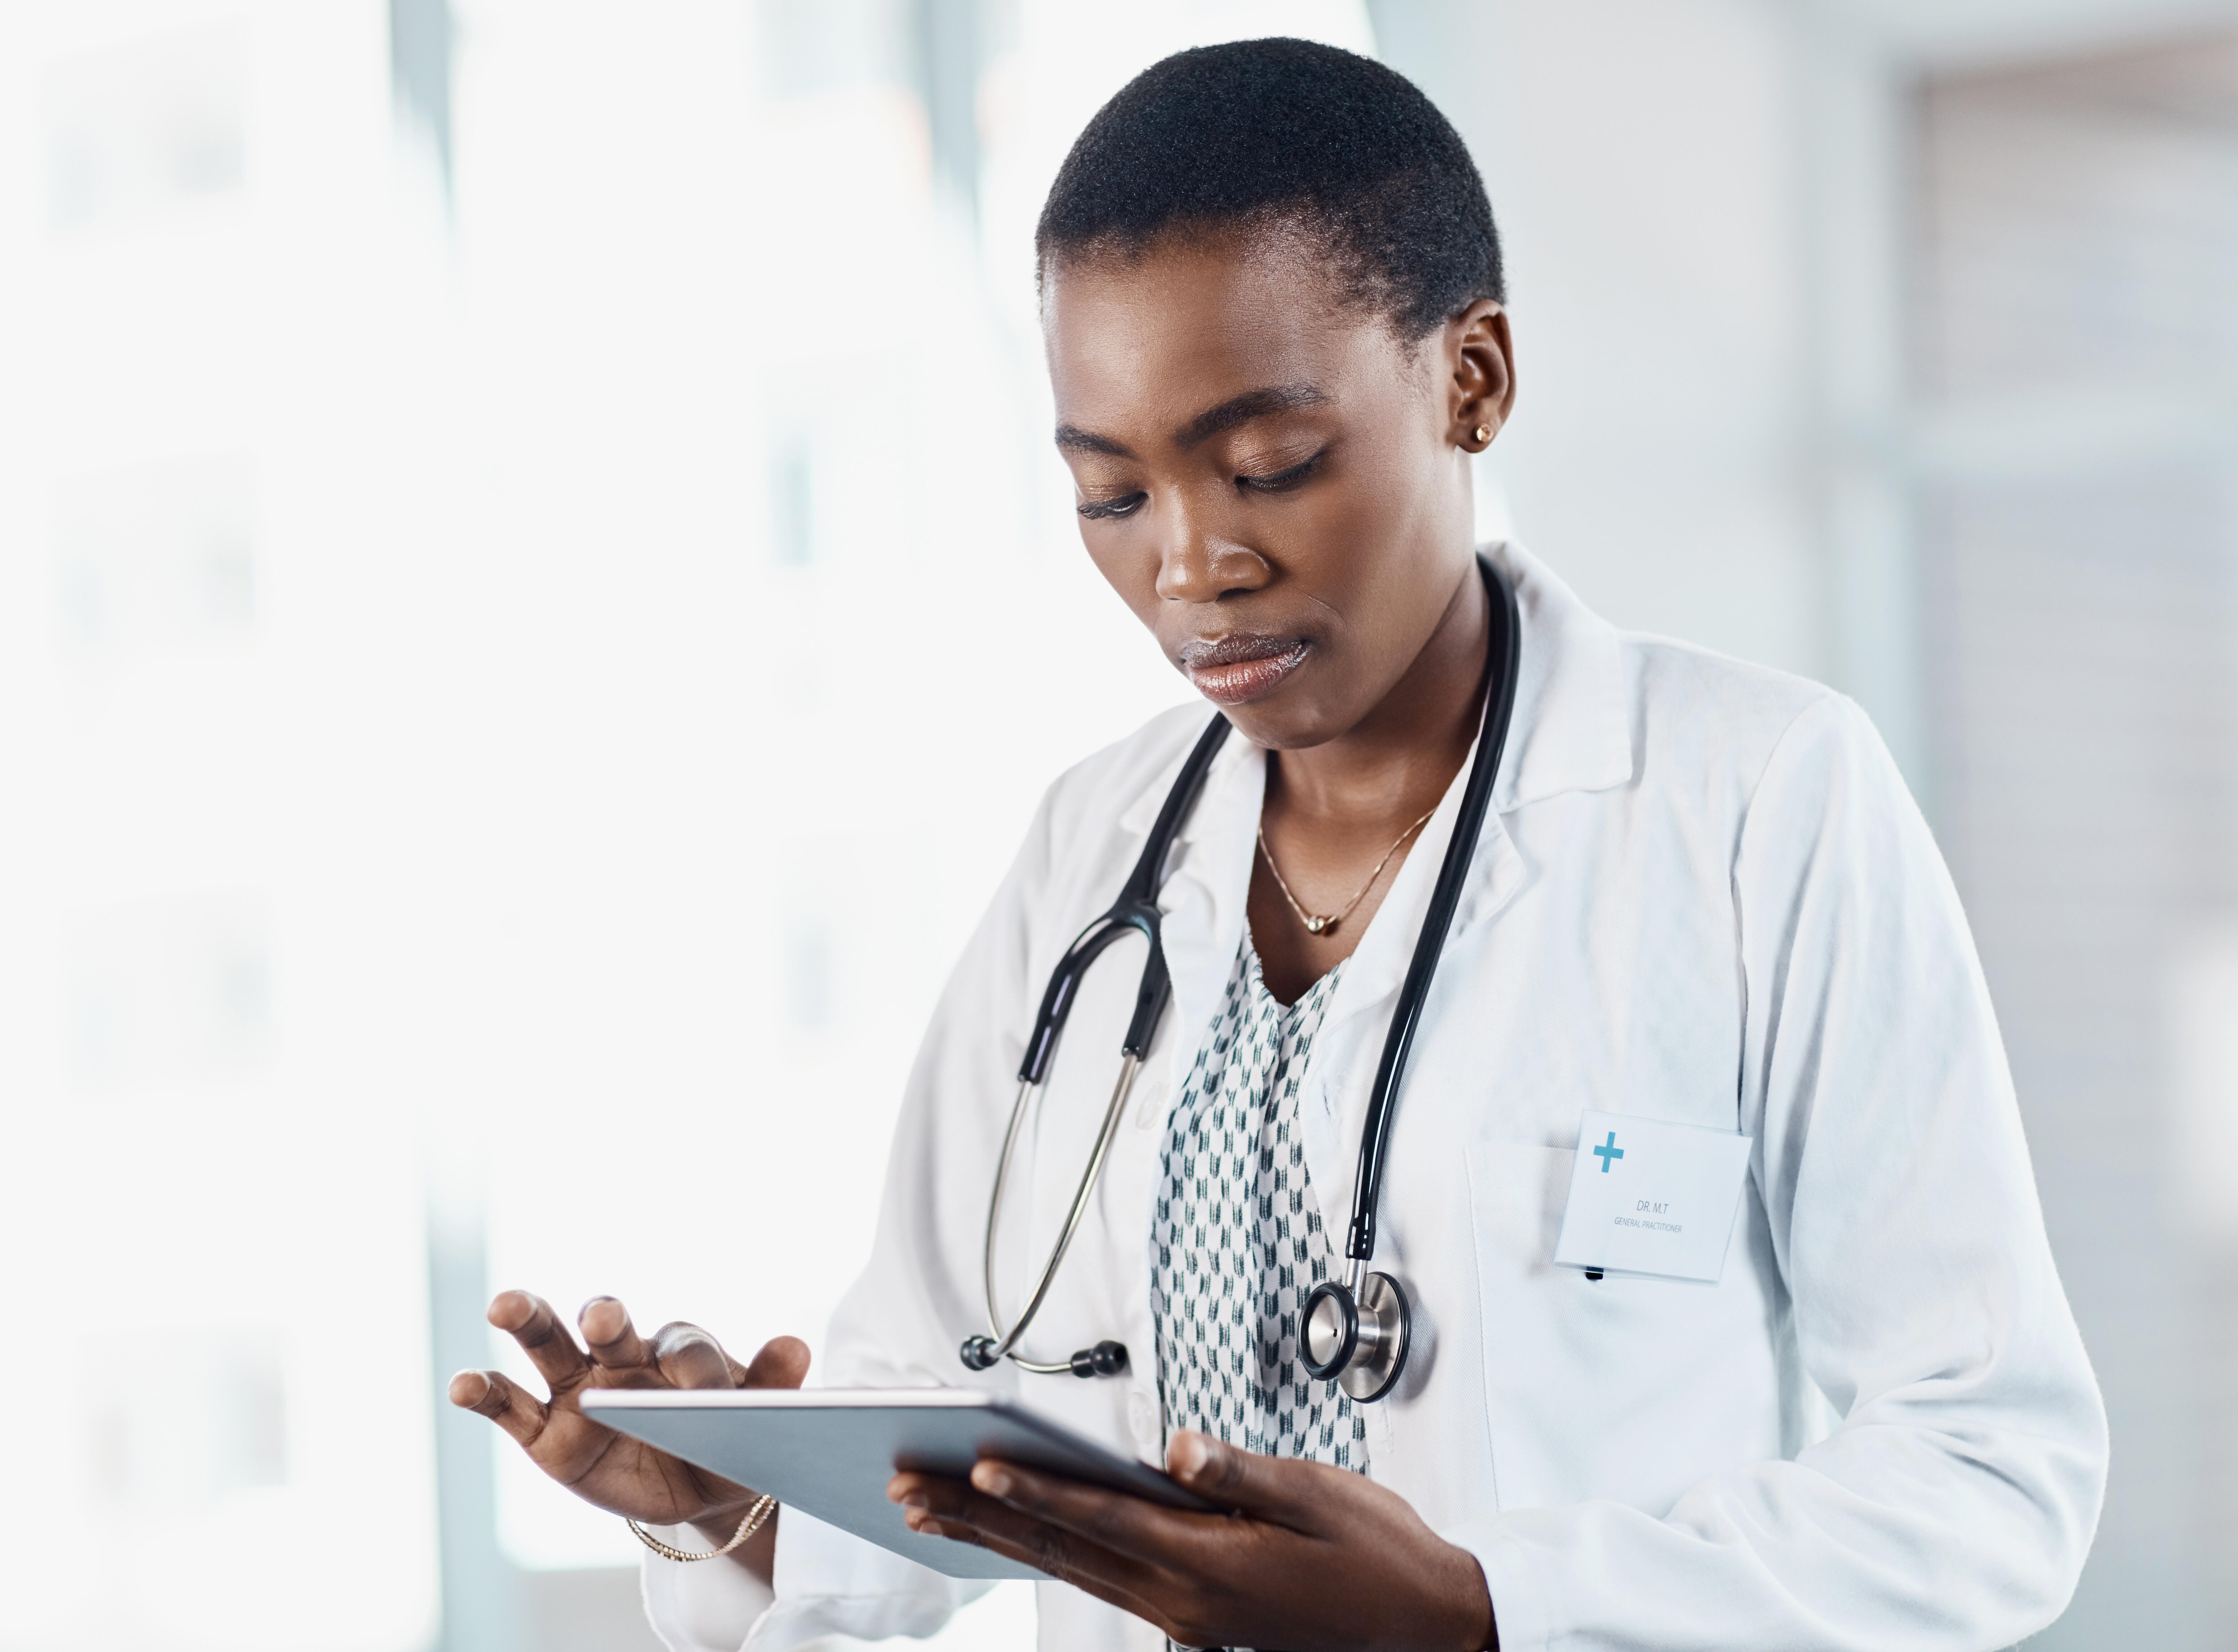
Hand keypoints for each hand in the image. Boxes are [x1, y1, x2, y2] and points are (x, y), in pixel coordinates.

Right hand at [448, 1290, 808, 1538]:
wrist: (694, 1484)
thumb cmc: (727, 1441)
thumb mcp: (754, 1425)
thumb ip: (771, 1386)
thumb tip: (797, 1345)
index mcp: (681, 1353)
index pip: (684, 1347)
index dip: (691, 1363)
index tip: (695, 1381)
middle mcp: (624, 1358)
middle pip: (610, 1325)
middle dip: (609, 1318)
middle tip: (607, 1317)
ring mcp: (578, 1389)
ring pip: (550, 1344)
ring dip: (530, 1319)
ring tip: (507, 1304)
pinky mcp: (543, 1430)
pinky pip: (508, 1405)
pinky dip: (483, 1391)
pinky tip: (462, 1384)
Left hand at [886, 1428, 1494, 1651]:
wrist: (1421, 1625)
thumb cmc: (1376, 1553)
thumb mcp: (1319, 1495)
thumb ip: (1239, 1471)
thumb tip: (1177, 1447)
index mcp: (1210, 1562)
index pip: (1102, 1517)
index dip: (1037, 1488)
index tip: (977, 1464)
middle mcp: (1182, 1598)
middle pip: (1062, 1547)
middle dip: (980, 1517)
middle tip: (910, 1489)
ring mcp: (1182, 1614)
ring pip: (1069, 1567)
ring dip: (996, 1539)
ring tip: (931, 1514)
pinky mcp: (1190, 1615)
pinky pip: (1098, 1579)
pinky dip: (1045, 1554)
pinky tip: (1015, 1539)